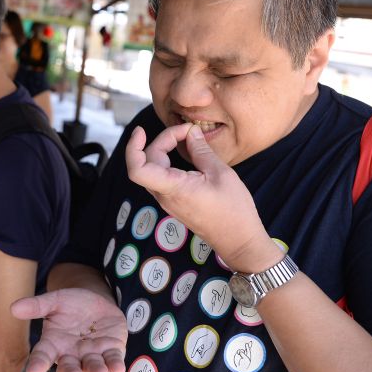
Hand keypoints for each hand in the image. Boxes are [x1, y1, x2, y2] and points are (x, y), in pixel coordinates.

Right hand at [11, 288, 127, 371]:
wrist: (96, 301)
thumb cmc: (71, 304)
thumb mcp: (55, 301)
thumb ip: (37, 305)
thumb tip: (13, 307)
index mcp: (53, 344)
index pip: (42, 357)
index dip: (38, 366)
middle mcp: (71, 354)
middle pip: (68, 369)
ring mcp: (92, 355)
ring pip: (92, 367)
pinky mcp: (111, 351)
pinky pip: (112, 360)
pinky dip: (115, 366)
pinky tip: (117, 370)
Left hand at [125, 124, 280, 270]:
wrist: (238, 240)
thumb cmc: (233, 209)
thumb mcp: (220, 173)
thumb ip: (201, 151)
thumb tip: (191, 132)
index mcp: (174, 188)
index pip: (137, 170)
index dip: (133, 148)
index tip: (141, 131)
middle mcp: (164, 196)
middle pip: (147, 163)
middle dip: (162, 141)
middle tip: (187, 131)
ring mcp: (168, 201)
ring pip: (152, 170)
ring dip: (162, 150)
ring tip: (183, 138)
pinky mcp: (174, 203)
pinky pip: (161, 178)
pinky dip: (166, 161)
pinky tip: (182, 153)